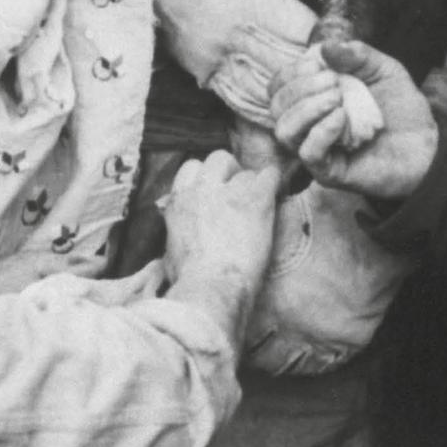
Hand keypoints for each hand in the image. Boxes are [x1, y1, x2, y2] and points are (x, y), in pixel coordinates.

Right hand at [161, 149, 276, 298]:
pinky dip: (274, 183)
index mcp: (179, 201)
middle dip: (230, 171)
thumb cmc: (189, 281)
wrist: (211, 288)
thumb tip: (175, 232)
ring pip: (246, 172)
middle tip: (238, 192)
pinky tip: (277, 194)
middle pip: (219, 159)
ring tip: (259, 203)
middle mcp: (203, 190)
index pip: (192, 168)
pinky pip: (270, 176)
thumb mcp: (169, 252)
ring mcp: (230, 193)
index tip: (215, 189)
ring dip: (252, 185)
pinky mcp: (256, 201)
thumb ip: (175, 232)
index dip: (207, 177)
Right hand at [269, 40, 437, 202]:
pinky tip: (342, 118)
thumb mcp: (383, 69)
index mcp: (313, 97)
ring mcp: (316, 148)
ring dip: (306, 108)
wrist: (428, 145)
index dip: (292, 72)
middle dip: (300, 88)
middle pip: (276, 105)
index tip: (320, 64)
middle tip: (334, 83)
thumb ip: (357, 55)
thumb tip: (325, 47)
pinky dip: (321, 130)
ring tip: (337, 99)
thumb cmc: (401, 108)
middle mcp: (309, 123)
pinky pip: (308, 152)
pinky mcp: (328, 171)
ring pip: (284, 130)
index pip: (278, 85)